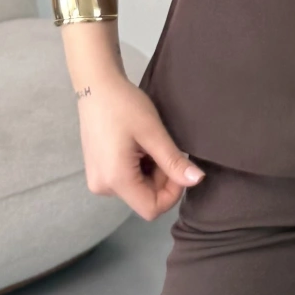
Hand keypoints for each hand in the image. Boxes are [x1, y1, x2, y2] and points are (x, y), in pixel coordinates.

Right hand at [76, 73, 205, 220]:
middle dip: (162, 179)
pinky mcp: (97, 172)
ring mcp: (98, 180)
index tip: (178, 166)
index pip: (151, 209)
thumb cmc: (125, 105)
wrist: (96, 85)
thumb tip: (197, 181)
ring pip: (137, 190)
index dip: (172, 193)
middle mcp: (103, 187)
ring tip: (148, 143)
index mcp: (115, 180)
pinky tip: (137, 145)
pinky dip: (138, 168)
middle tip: (162, 147)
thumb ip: (173, 161)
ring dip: (151, 172)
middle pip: (144, 199)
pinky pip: (125, 181)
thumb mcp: (153, 133)